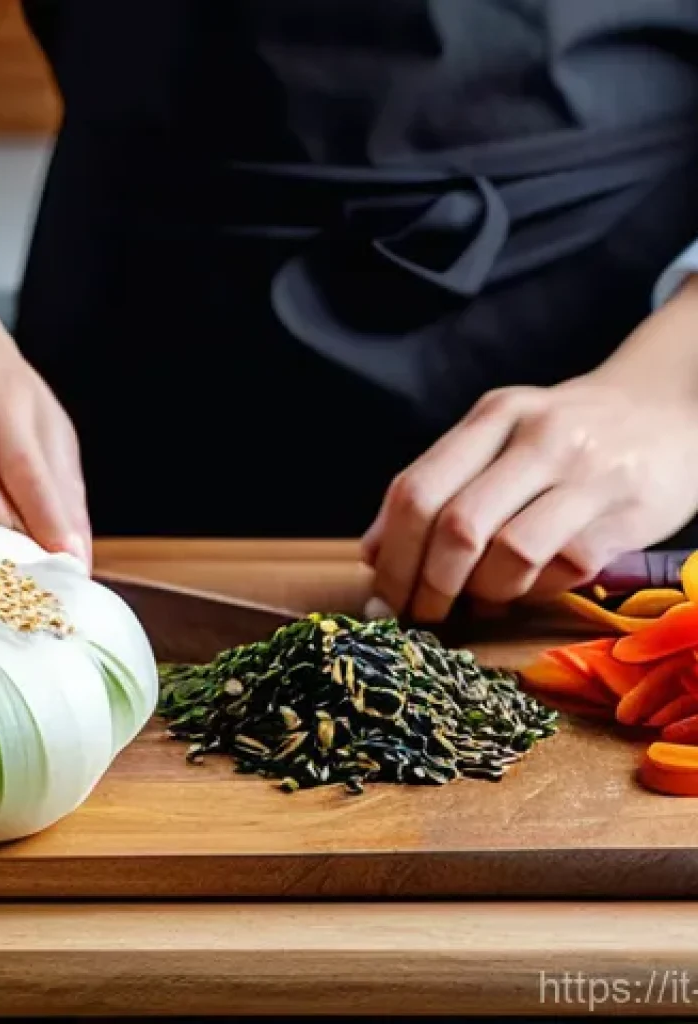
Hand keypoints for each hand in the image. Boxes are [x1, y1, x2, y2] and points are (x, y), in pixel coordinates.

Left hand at [364, 373, 697, 621]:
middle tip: (421, 615)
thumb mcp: (498, 438)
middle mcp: (537, 436)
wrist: (669, 405)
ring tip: (479, 601)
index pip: (416, 490)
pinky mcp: (628, 510)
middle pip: (455, 527)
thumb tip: (373, 551)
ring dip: (483, 593)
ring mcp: (587, 472)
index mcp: (493, 416)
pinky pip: (564, 569)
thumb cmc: (564, 435)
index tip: (382, 595)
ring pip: (508, 554)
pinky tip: (528, 588)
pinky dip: (535, 591)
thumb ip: (438, 484)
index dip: (391, 555)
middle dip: (427, 586)